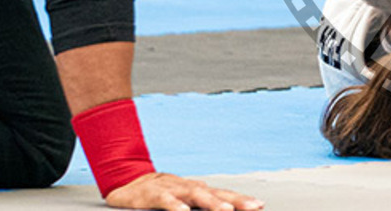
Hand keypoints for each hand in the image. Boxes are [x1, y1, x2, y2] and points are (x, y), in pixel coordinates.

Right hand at [106, 172, 262, 210]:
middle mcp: (190, 187)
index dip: (242, 199)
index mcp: (199, 190)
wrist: (130, 184)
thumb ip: (202, 207)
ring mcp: (173, 189)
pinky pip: (165, 200)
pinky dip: (175, 205)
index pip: (224, 194)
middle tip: (253, 207)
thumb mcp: (184, 202)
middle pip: (216, 193)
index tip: (260, 205)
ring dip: (212, 203)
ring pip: (195, 194)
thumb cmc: (162, 195)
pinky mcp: (153, 194)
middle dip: (236, 201)